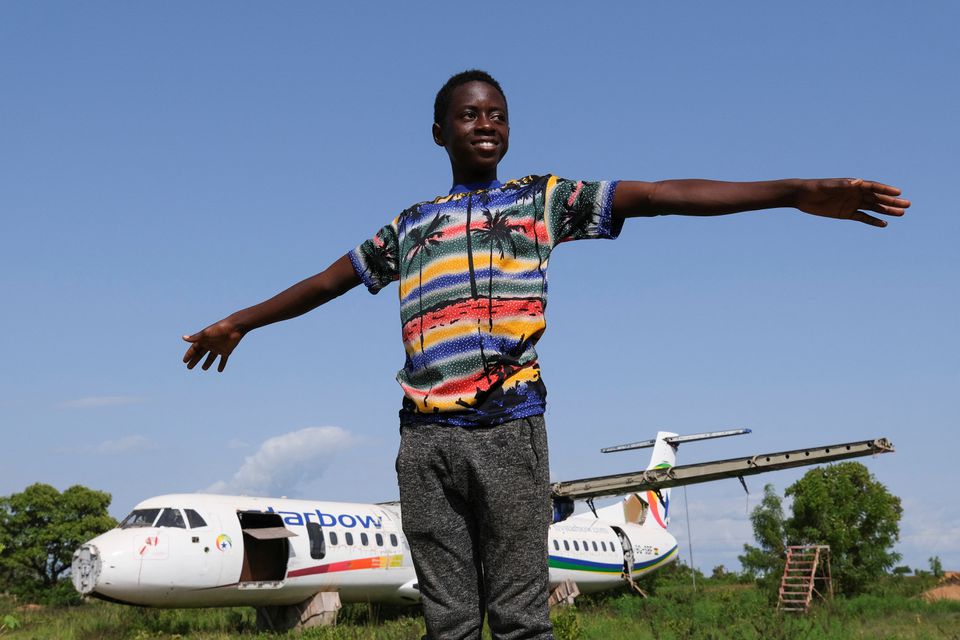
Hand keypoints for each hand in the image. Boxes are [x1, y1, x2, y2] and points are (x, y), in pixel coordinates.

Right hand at [182, 319, 245, 371]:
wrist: (235, 327)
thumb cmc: (219, 329)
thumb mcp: (206, 334)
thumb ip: (195, 337)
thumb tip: (183, 337)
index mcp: (204, 340)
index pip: (194, 348)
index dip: (189, 354)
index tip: (184, 361)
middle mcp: (210, 344)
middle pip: (201, 354)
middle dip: (195, 360)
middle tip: (189, 368)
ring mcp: (218, 348)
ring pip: (212, 357)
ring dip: (208, 363)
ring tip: (204, 369)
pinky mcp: (227, 351)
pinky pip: (223, 359)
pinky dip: (222, 364)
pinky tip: (219, 370)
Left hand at [795, 178, 909, 226]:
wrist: (802, 196)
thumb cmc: (816, 188)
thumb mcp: (829, 186)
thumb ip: (844, 184)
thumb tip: (858, 181)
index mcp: (853, 185)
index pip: (874, 187)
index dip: (886, 189)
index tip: (899, 192)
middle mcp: (855, 194)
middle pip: (878, 198)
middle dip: (892, 201)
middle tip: (908, 205)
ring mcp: (852, 204)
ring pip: (873, 208)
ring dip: (887, 211)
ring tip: (902, 214)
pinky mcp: (846, 213)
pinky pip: (862, 218)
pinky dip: (873, 221)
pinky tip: (884, 224)